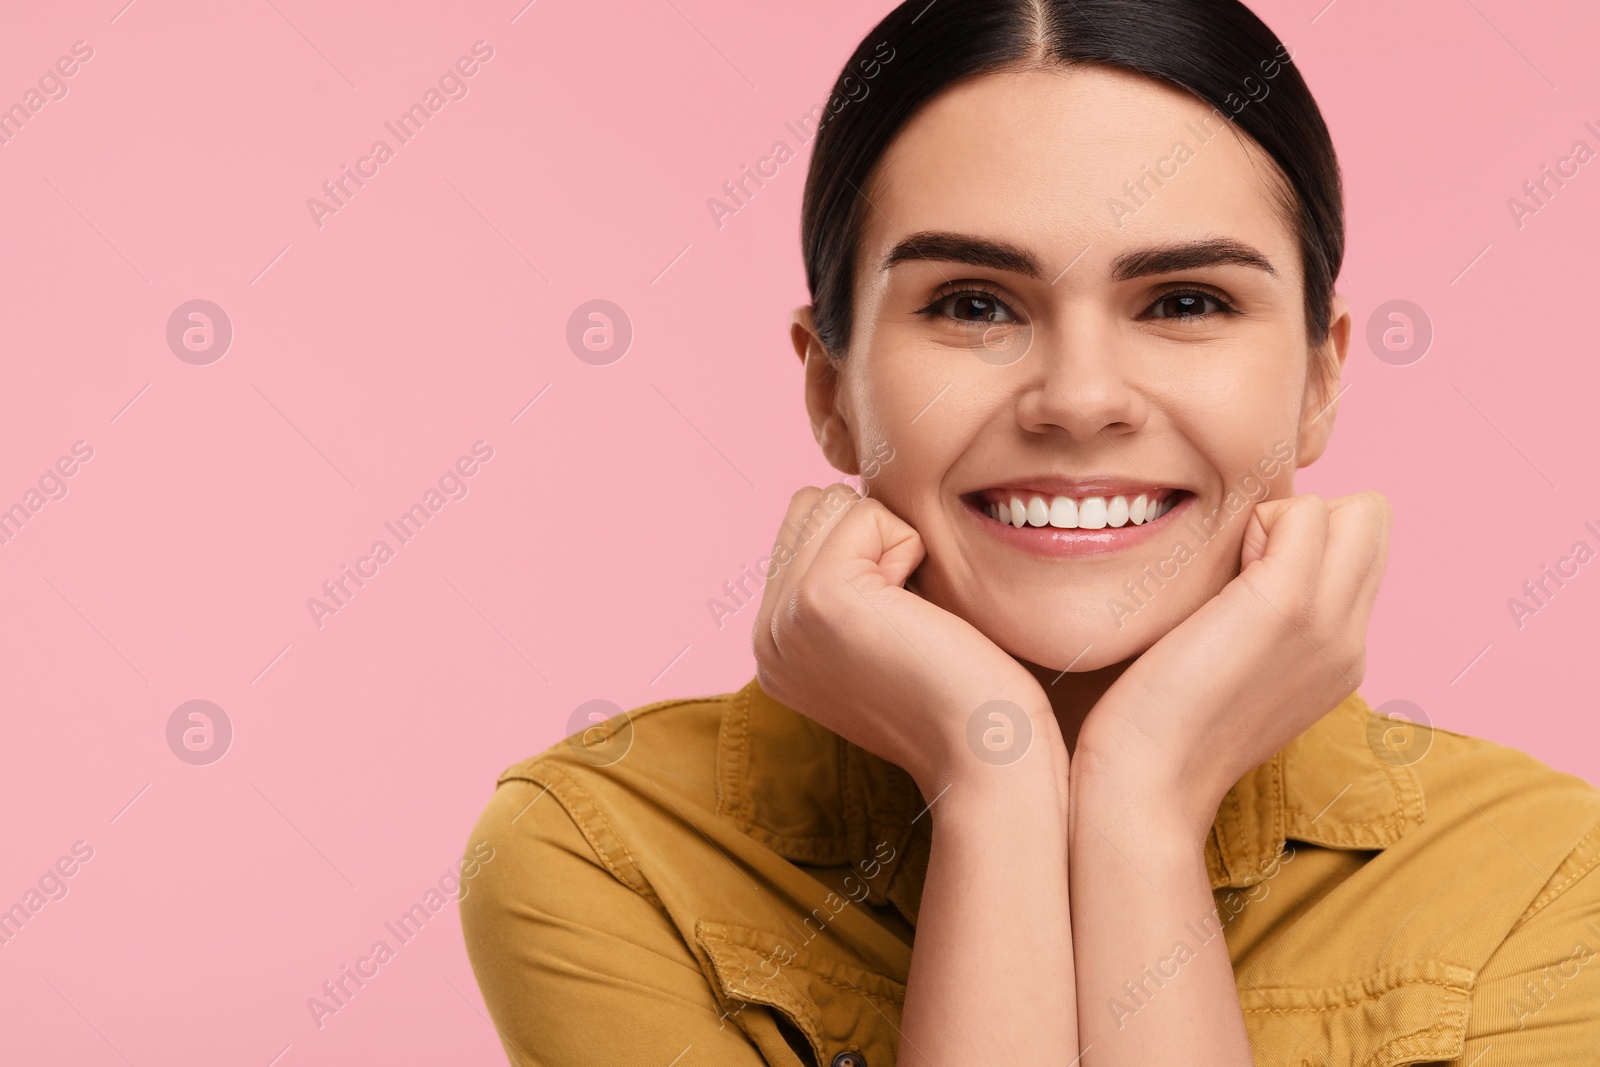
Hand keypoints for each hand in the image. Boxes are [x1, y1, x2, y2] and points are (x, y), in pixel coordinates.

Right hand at [751, 484, 1063, 796]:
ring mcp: (783, 620)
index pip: (800, 531)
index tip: (899, 622)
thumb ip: (847, 584)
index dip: (867, 549)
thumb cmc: (964, 693)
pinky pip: (866, 514)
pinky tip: (918, 611)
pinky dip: (908, 547)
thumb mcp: (881, 636)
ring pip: (832, 504)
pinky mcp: (817, 598)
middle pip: (809, 508)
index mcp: (776, 647)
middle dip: (872, 537)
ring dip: (891, 540)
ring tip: (910, 612)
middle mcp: (767, 637)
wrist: (986, 754)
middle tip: (907, 613)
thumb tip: (847, 506)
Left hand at [1074, 492, 1391, 838]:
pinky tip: (1214, 575)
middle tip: (1239, 565)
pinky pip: (1304, 511)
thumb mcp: (1235, 670)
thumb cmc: (1160, 726)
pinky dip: (1255, 519)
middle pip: (1372, 521)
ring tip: (1227, 573)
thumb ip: (1260, 622)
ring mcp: (1328, 624)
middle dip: (1306, 517)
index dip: (1305, 538)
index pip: (1364, 549)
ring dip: (1282, 517)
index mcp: (1341, 656)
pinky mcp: (1287, 605)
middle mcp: (1351, 640)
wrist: (1147, 783)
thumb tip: (1244, 563)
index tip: (1243, 577)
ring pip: (1354, 510)